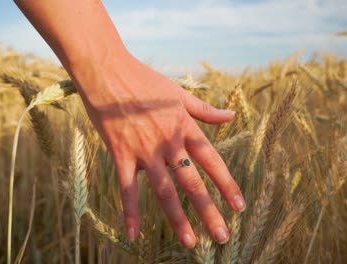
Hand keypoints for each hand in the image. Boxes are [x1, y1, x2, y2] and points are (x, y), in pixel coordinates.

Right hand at [74, 52, 245, 247]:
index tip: (239, 206)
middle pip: (192, 182)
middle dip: (209, 210)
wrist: (107, 71)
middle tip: (222, 236)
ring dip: (178, 219)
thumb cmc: (144, 81)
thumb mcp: (179, 93)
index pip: (212, 160)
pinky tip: (134, 235)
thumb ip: (205, 110)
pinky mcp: (120, 155)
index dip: (227, 184)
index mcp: (184, 126)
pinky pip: (127, 189)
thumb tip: (231, 116)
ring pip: (164, 191)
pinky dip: (130, 213)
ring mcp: (144, 151)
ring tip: (191, 242)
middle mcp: (168, 142)